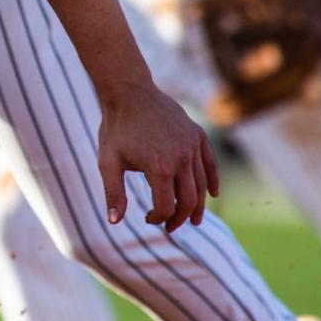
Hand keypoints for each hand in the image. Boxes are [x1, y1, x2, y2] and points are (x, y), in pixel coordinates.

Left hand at [97, 84, 218, 232]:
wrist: (130, 92)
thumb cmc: (116, 129)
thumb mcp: (107, 162)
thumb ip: (113, 193)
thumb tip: (114, 222)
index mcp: (159, 168)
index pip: (167, 207)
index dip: (158, 219)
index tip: (148, 219)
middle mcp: (182, 158)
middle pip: (188, 201)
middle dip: (180, 218)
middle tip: (171, 227)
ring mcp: (193, 146)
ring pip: (202, 185)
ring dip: (197, 206)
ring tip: (192, 219)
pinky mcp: (198, 135)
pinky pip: (210, 164)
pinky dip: (212, 181)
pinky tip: (212, 195)